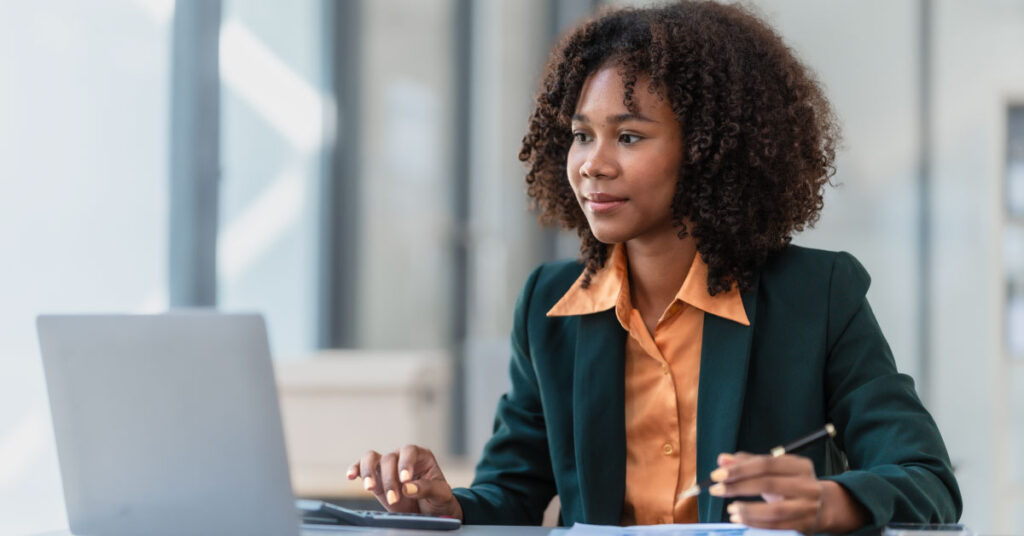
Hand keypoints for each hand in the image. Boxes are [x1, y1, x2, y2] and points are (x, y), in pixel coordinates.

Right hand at [348, 445, 462, 520]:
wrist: (428, 511)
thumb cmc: (437, 499)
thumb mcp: (441, 494)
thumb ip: (426, 488)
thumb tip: (408, 487)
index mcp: (421, 456)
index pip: (410, 451)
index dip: (405, 463)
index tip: (405, 480)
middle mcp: (401, 458)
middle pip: (389, 458)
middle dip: (390, 480)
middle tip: (395, 498)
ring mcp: (386, 467)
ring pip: (372, 458)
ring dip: (369, 472)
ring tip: (370, 487)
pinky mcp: (375, 478)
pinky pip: (361, 468)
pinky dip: (355, 469)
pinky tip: (351, 476)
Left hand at [709, 452, 865, 533]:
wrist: (827, 506)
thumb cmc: (793, 484)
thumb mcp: (776, 470)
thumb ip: (748, 463)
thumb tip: (722, 459)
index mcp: (798, 465)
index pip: (766, 464)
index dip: (739, 469)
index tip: (717, 474)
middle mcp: (806, 484)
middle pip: (769, 484)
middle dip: (738, 487)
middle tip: (716, 490)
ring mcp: (807, 506)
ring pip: (774, 510)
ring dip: (748, 510)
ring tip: (730, 509)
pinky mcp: (804, 525)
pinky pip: (777, 526)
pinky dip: (756, 523)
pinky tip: (740, 518)